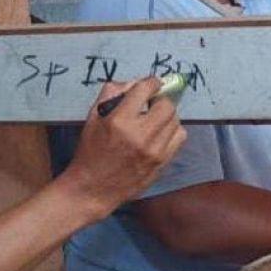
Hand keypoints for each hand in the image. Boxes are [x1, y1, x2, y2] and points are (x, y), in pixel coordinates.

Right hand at [58, 78, 186, 221]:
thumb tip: (134, 82)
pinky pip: (180, 137)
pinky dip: (173, 130)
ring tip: (155, 119)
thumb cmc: (91, 151)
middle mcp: (140, 135)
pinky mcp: (163, 162)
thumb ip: (111, 95)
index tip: (153, 83)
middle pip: (167, 105)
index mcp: (119, 121)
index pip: (145, 90)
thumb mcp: (92, 118)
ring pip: (176, 121)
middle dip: (161, 99)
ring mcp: (155, 151)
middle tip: (153, 102)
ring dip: (167, 115)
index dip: (152, 82)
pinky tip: (161, 133)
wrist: (94, 187)